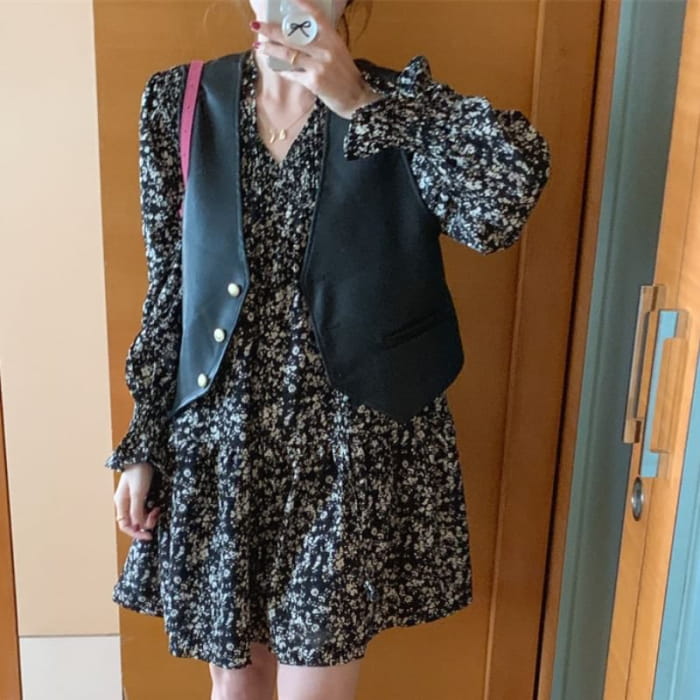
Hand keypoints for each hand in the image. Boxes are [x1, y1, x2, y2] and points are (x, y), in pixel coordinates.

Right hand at [113, 462, 161, 540]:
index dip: (136, 533)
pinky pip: (145, 508)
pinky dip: (152, 510)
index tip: (149, 535)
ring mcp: (134, 498)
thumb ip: (137, 510)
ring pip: (141, 515)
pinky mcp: (142, 493)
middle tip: (157, 516)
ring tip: (158, 510)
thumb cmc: (139, 471)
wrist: (145, 454)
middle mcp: (126, 502)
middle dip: (145, 523)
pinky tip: (158, 506)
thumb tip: (139, 526)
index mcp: (121, 502)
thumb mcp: (138, 493)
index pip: (125, 525)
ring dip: (150, 517)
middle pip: (133, 522)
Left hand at [251, 0, 382, 118]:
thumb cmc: (345, 74)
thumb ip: (322, 42)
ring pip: (288, 54)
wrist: (357, 98)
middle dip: (271, 30)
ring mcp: (319, 66)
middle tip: (257, 25)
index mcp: (333, 39)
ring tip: (259, 46)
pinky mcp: (314, 82)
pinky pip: (293, 74)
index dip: (301, 4)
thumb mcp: (338, 52)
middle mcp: (326, 50)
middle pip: (293, 36)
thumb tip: (299, 35)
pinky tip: (274, 67)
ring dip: (271, 50)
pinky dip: (282, 71)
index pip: (315, 16)